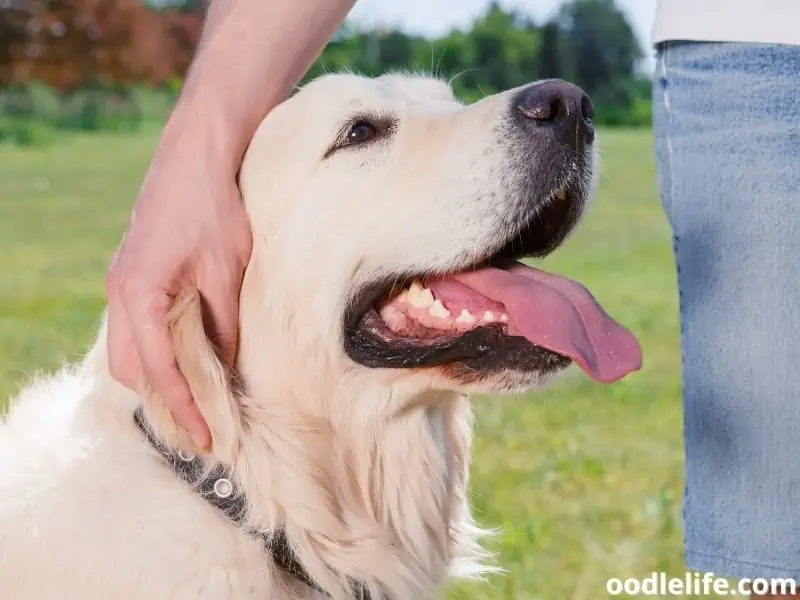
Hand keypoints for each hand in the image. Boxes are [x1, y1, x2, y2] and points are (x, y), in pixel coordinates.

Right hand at [106, 115, 251, 448]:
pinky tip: (187, 358)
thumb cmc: (214, 207)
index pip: (160, 370)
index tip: (207, 437)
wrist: (198, 154)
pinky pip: (136, 327)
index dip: (184, 407)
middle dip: (163, 401)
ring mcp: (122, 282)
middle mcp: (120, 292)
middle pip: (131, 368)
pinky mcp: (133, 274)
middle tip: (202, 425)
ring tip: (197, 400)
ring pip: (130, 350)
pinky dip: (157, 351)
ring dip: (158, 378)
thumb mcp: (227, 272)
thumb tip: (227, 370)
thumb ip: (223, 325)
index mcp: (138, 293)